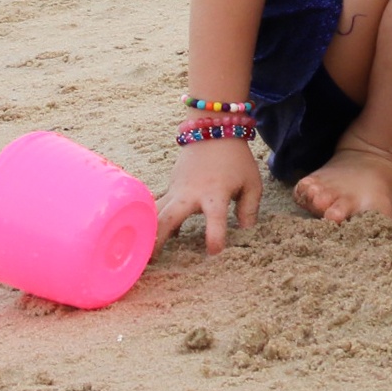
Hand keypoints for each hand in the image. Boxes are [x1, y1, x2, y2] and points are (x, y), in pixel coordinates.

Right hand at [156, 136, 263, 253]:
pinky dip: (154, 220)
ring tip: (140, 253)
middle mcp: (192, 193)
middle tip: (150, 261)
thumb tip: (245, 230)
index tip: (213, 252)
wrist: (212, 129)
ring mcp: (177, 189)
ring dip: (148, 231)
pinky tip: (152, 236)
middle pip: (168, 217)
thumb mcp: (252, 182)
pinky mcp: (171, 186)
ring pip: (156, 212)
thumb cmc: (235, 159)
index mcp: (216, 193)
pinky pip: (159, 206)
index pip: (215, 218)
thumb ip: (250, 208)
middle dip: (158, 239)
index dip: (214, 235)